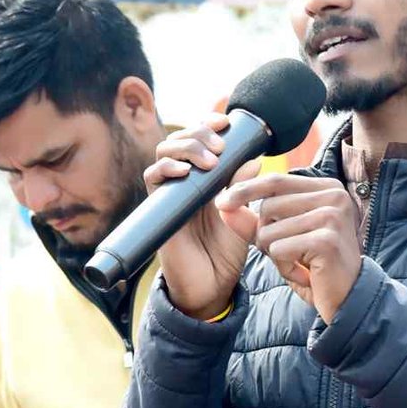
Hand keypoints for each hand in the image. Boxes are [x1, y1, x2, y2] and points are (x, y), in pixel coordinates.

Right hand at [146, 115, 260, 319]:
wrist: (212, 286)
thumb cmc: (226, 251)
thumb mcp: (243, 215)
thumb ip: (245, 187)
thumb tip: (254, 157)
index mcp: (206, 177)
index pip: (200, 139)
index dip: (208, 125)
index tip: (225, 121)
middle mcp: (186, 181)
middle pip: (180, 139)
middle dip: (199, 133)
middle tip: (219, 147)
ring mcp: (171, 193)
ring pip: (164, 152)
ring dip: (186, 147)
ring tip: (208, 161)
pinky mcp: (159, 208)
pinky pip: (152, 178)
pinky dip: (166, 168)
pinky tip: (184, 171)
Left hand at [216, 173, 361, 321]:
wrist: (348, 299)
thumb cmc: (315, 266)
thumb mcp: (283, 238)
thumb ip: (253, 221)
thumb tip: (222, 205)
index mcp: (326, 187)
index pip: (276, 181)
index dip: (245, 190)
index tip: (222, 203)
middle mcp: (334, 195)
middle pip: (269, 206)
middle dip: (265, 234)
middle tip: (288, 252)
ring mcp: (332, 216)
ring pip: (270, 230)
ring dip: (275, 254)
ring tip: (299, 264)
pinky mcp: (326, 240)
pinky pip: (279, 249)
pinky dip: (284, 266)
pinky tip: (305, 274)